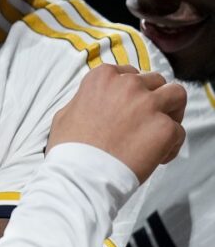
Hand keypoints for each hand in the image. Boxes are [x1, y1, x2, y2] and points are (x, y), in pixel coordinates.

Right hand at [48, 64, 185, 181]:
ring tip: (160, 130)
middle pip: (156, 81)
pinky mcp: (165, 128)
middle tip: (147, 118)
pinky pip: (179, 132)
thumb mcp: (66, 112)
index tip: (129, 106)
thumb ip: (86, 100)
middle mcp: (128, 85)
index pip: (130, 73)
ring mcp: (149, 105)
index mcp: (103, 77)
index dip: (132, 91)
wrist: (82, 173)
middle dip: (154, 97)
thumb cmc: (70, 147)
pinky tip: (155, 157)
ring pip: (177, 95)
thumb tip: (92, 103)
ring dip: (171, 111)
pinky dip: (171, 145)